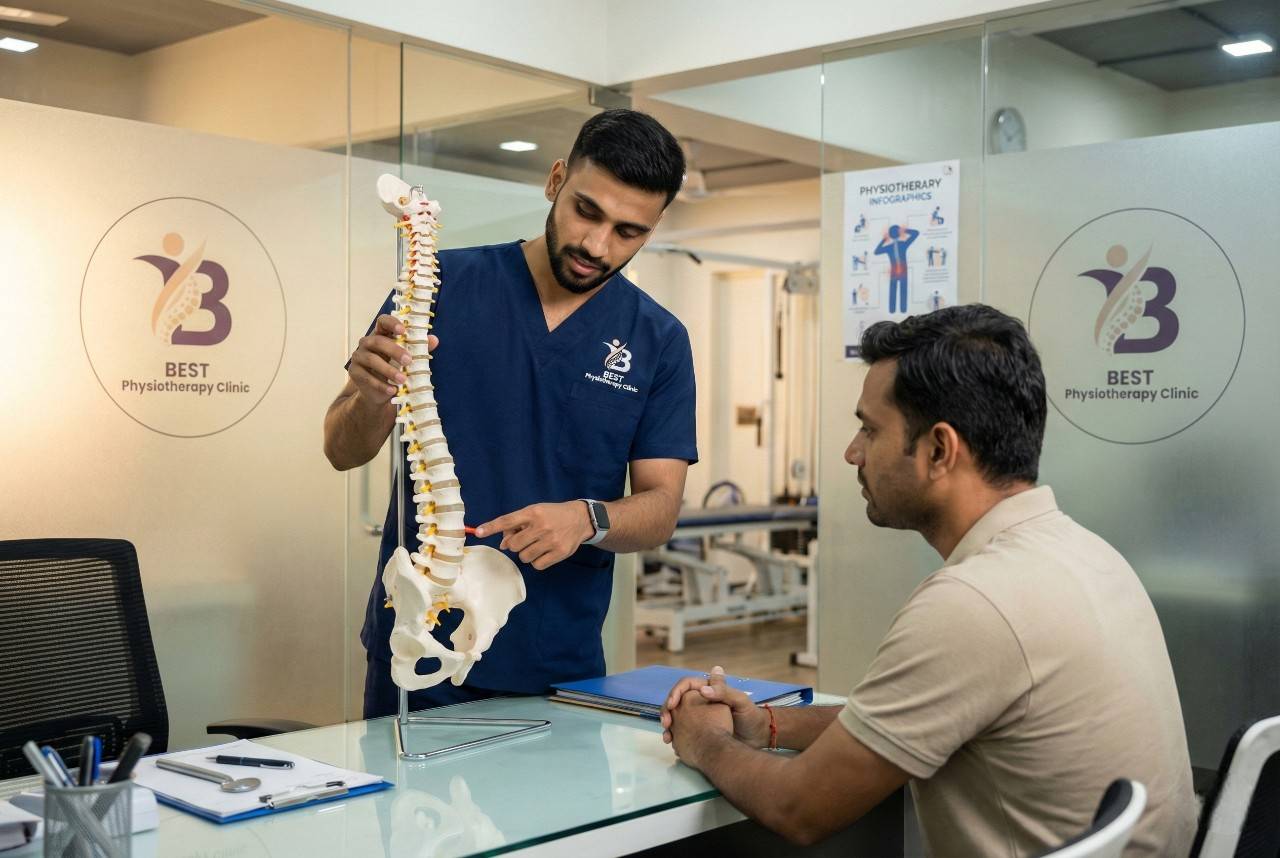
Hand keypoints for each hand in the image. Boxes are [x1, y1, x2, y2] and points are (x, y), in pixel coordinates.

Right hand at [346, 314, 437, 405]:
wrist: (379, 391)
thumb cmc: (394, 368)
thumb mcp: (407, 358)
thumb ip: (419, 348)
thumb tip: (434, 340)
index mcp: (380, 334)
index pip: (382, 321)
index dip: (392, 323)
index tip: (403, 331)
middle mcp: (367, 343)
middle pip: (377, 341)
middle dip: (394, 350)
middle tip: (408, 360)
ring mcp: (358, 357)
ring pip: (372, 360)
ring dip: (388, 370)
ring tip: (402, 379)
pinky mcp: (354, 372)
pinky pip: (367, 378)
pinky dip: (381, 385)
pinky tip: (393, 390)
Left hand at [475, 501, 594, 569]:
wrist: (580, 518)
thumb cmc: (552, 515)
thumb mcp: (535, 512)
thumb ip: (517, 525)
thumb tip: (503, 545)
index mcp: (533, 512)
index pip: (507, 520)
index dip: (491, 527)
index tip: (478, 532)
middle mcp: (541, 526)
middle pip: (513, 545)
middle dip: (516, 544)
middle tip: (526, 539)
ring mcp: (551, 541)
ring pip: (524, 556)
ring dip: (526, 553)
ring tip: (537, 545)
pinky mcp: (559, 553)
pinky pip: (537, 565)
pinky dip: (537, 561)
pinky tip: (544, 552)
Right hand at [661, 666, 770, 748]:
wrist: (756, 738)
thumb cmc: (750, 716)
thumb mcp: (739, 701)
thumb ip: (723, 692)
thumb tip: (702, 690)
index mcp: (709, 689)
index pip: (686, 685)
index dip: (676, 692)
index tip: (673, 705)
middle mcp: (700, 701)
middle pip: (676, 700)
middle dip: (667, 710)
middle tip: (666, 723)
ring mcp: (698, 717)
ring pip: (676, 716)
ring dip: (668, 725)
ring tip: (667, 736)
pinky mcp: (698, 731)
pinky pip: (681, 730)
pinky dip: (674, 736)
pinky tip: (672, 743)